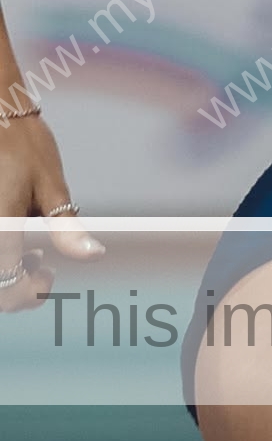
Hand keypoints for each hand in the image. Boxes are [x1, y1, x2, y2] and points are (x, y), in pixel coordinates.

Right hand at [0, 112, 102, 312]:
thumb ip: (67, 228)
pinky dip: (2, 254)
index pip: (7, 287)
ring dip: (6, 273)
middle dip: (16, 288)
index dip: (29, 294)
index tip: (49, 278)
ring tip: (34, 256)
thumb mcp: (51, 186)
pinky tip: (16, 237)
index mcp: (0, 229)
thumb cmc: (24, 145)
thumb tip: (94, 255)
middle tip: (44, 273)